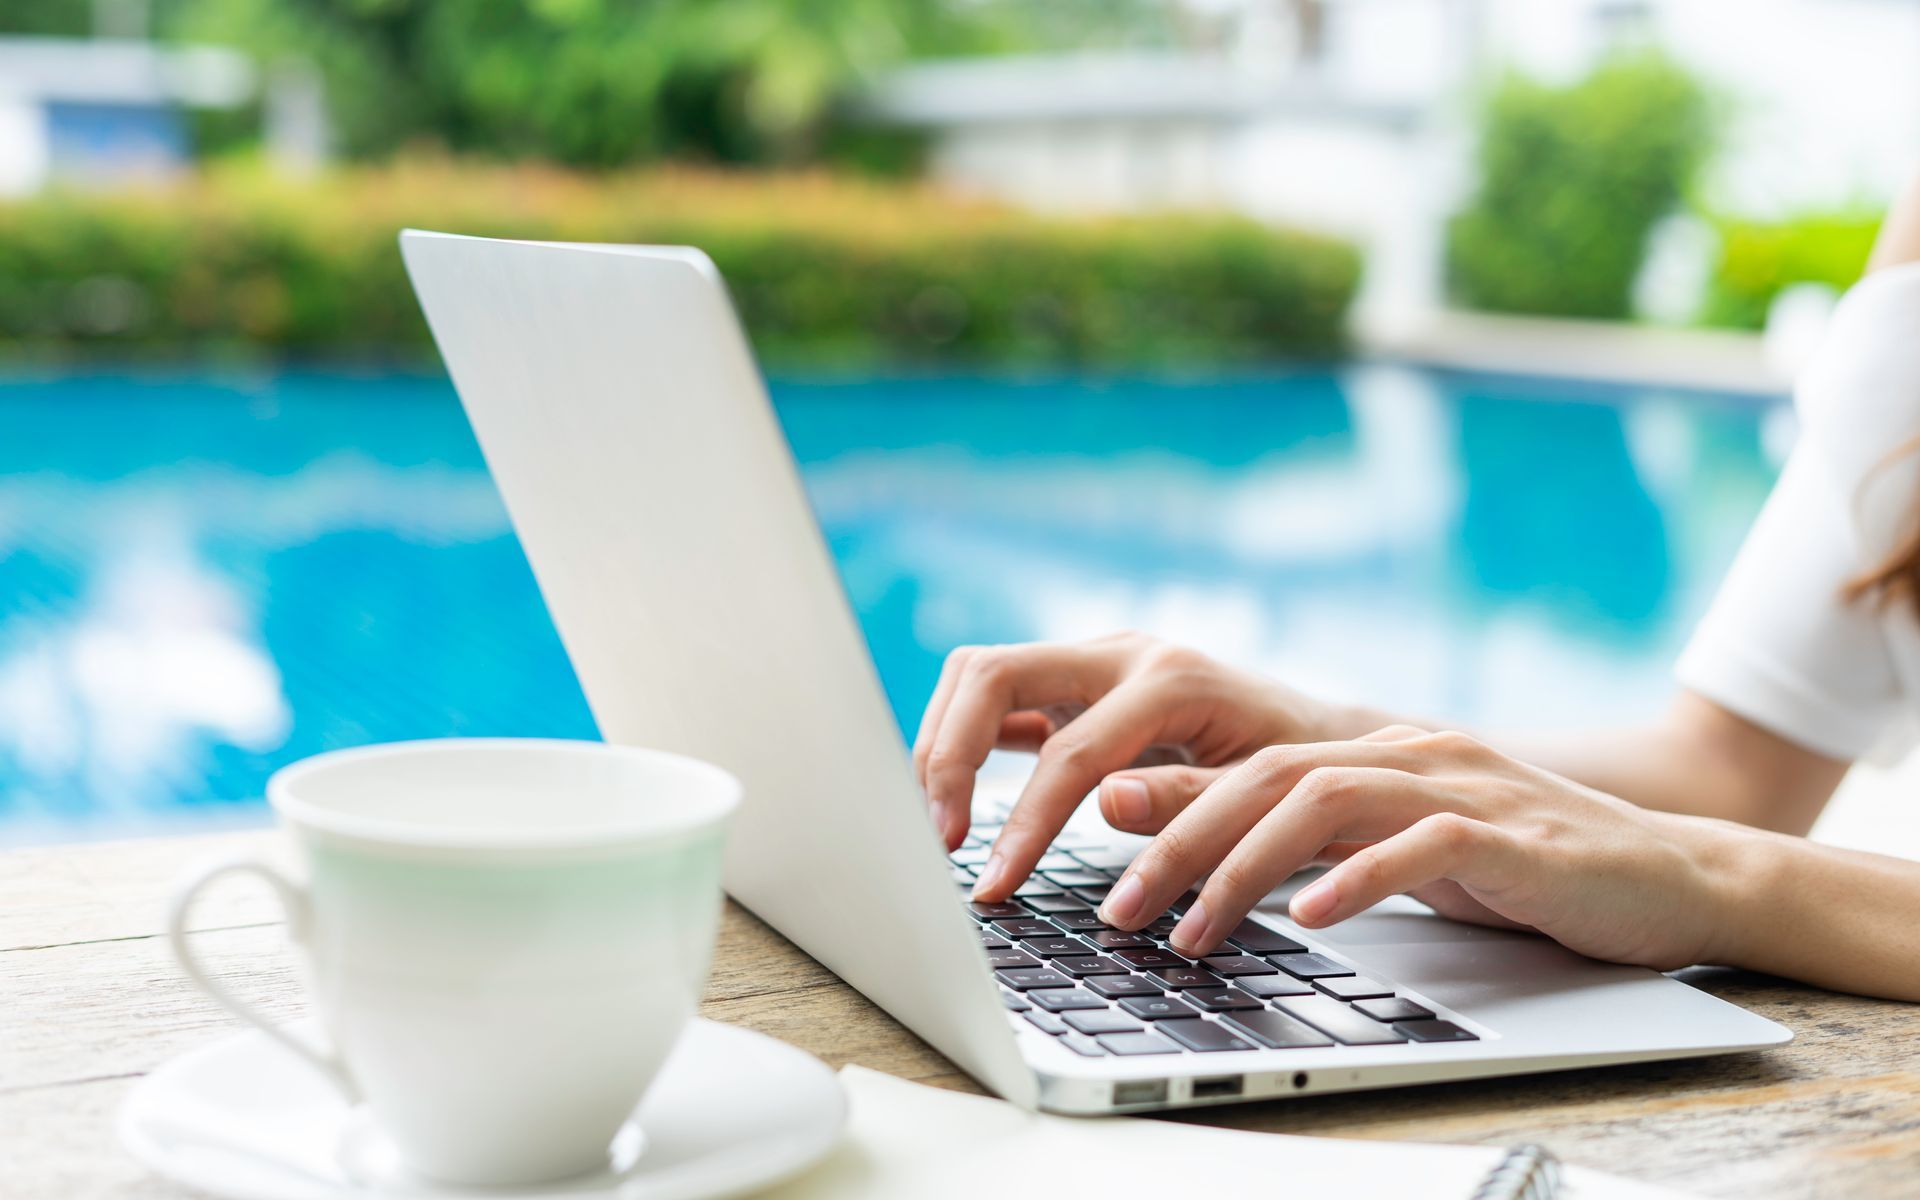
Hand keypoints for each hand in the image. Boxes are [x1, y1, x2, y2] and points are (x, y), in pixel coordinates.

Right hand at [912, 631, 1340, 897]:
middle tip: (938, 839)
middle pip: (992, 674)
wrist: (1323, 738)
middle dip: (949, 755)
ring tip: (939, 821)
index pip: (1067, 751)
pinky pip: (998, 697)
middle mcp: (1120, 654)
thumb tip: (1105, 800)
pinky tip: (956, 796)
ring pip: (980, 675)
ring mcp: (1092, 662)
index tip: (993, 882)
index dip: (1022, 820)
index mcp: (1169, 679)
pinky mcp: (1075, 686)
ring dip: (944, 743)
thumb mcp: (1263, 796)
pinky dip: (965, 740)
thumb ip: (1186, 798)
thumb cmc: (1303, 774)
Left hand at [1098, 725, 1735, 970]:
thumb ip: (1302, 838)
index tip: (1095, 842)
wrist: (1667, 873)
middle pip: (1264, 775)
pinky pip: (1421, 844)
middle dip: (1179, 840)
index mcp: (1372, 751)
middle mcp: (1406, 753)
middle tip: (1117, 908)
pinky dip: (1358, 877)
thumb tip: (1185, 848)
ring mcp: (1460, 785)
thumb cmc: (1519, 866)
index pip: (1244, 759)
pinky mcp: (1512, 833)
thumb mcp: (1394, 846)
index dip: (1164, 796)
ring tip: (1190, 930)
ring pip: (1324, 799)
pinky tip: (1311, 916)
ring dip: (1243, 868)